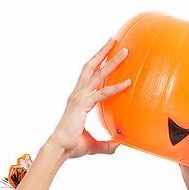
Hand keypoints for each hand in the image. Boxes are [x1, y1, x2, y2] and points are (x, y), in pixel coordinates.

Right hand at [51, 38, 130, 158]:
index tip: (106, 55)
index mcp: (78, 99)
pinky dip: (115, 87)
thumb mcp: (92, 144)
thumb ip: (106, 145)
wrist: (60, 149)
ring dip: (110, 61)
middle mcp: (77, 94)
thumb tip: (118, 145)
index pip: (88, 77)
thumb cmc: (72, 146)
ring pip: (97, 74)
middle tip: (113, 40)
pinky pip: (102, 93)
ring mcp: (79, 97)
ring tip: (124, 51)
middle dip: (102, 52)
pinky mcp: (82, 104)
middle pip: (90, 67)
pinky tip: (128, 82)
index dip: (97, 65)